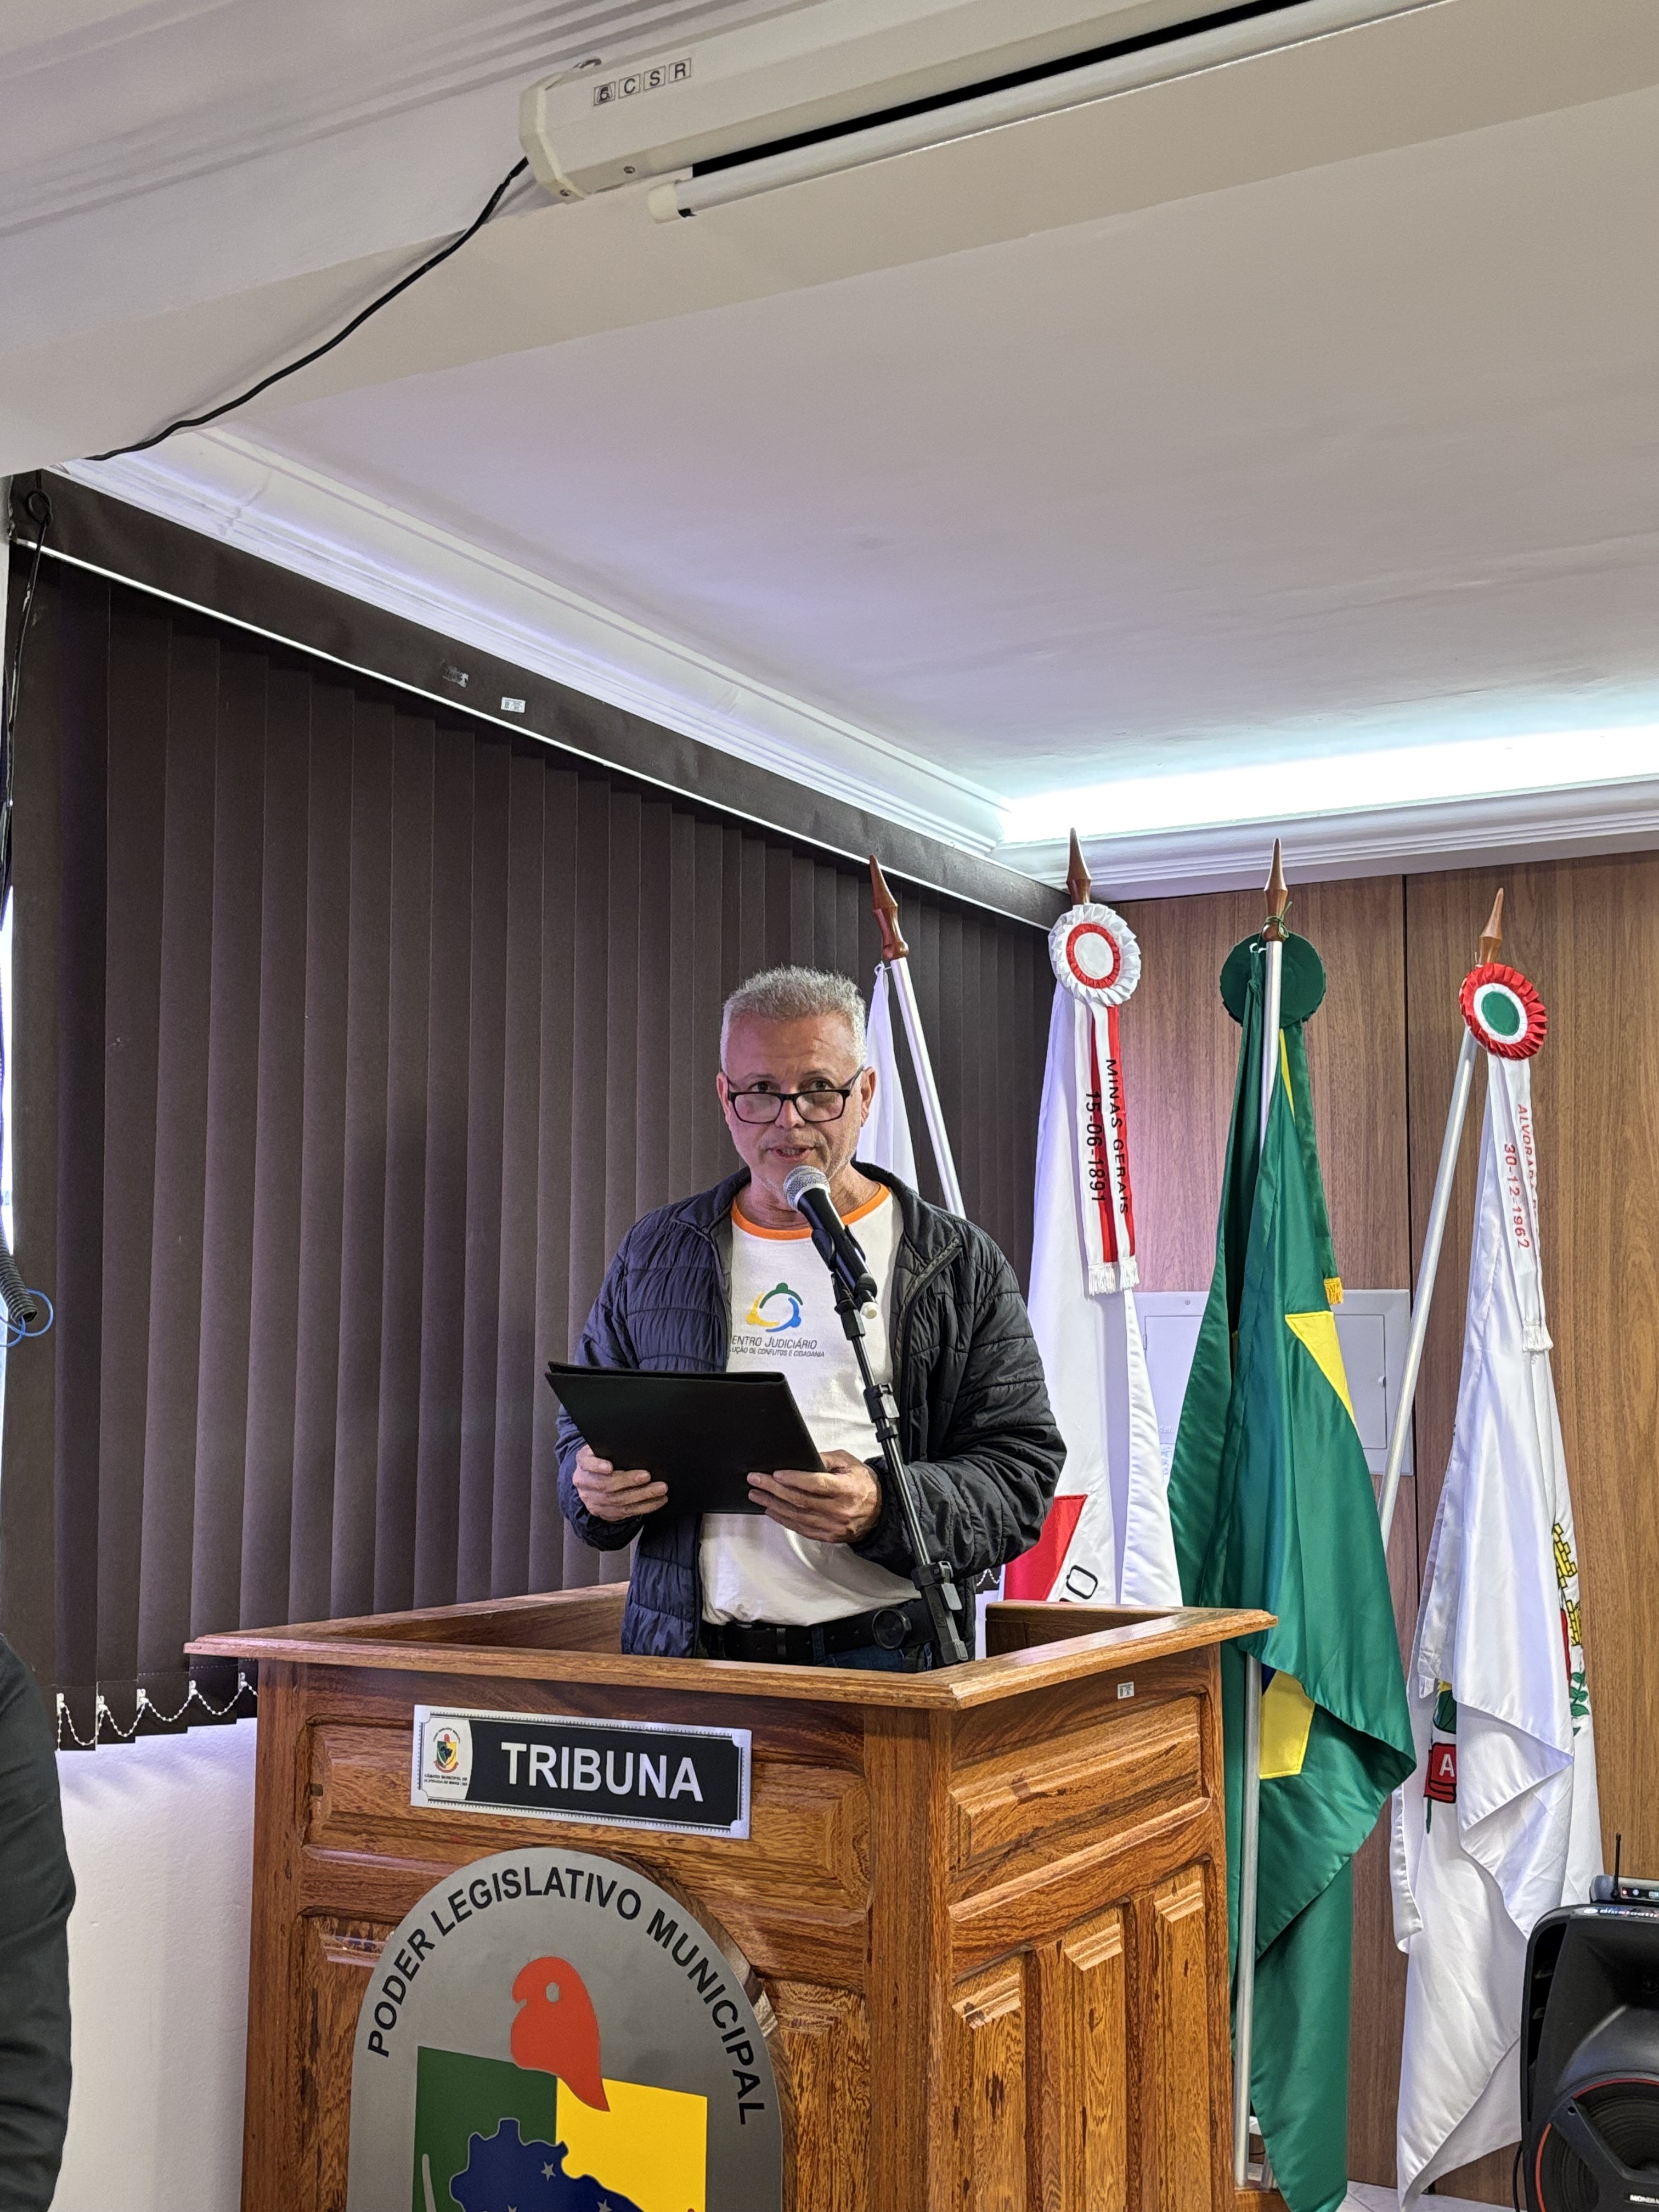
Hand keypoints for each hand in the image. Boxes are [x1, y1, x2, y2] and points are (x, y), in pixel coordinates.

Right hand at [572, 1446, 666, 1521]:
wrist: (592, 1481)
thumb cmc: (603, 1460)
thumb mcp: (600, 1450)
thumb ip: (610, 1448)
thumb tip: (633, 1444)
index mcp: (583, 1465)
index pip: (586, 1464)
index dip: (597, 1466)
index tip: (609, 1467)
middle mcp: (585, 1485)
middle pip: (606, 1485)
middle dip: (628, 1481)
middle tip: (647, 1476)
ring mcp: (594, 1501)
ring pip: (619, 1501)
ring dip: (642, 1495)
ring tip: (660, 1489)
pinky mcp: (606, 1513)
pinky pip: (627, 1512)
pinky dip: (646, 1506)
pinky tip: (658, 1500)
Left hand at [747, 1449, 880, 1543]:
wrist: (880, 1510)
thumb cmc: (863, 1484)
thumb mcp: (848, 1462)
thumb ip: (826, 1459)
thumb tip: (802, 1458)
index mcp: (846, 1489)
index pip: (815, 1484)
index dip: (793, 1479)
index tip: (775, 1474)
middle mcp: (839, 1510)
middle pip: (800, 1500)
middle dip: (774, 1489)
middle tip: (756, 1481)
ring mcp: (833, 1526)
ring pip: (797, 1516)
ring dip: (774, 1505)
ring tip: (757, 1495)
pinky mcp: (828, 1536)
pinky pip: (801, 1529)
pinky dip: (784, 1519)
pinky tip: (772, 1510)